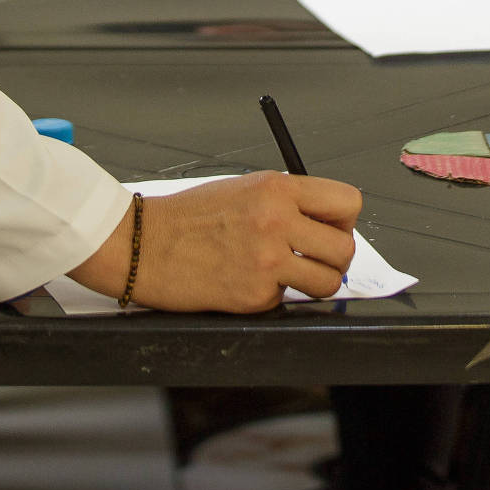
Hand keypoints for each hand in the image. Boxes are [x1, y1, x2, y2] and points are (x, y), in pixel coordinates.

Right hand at [66, 171, 362, 312]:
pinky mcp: (254, 295)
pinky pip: (286, 301)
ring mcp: (266, 261)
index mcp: (277, 189)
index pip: (347, 202)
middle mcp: (277, 221)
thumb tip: (323, 222)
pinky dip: (272, 296)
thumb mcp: (244, 189)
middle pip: (345, 248)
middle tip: (314, 259)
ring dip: (314, 283)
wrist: (142, 245)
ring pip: (328, 282)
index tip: (332, 228)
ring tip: (289, 276)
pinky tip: (246, 281)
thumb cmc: (188, 217)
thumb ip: (286, 202)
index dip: (345, 220)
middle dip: (335, 258)